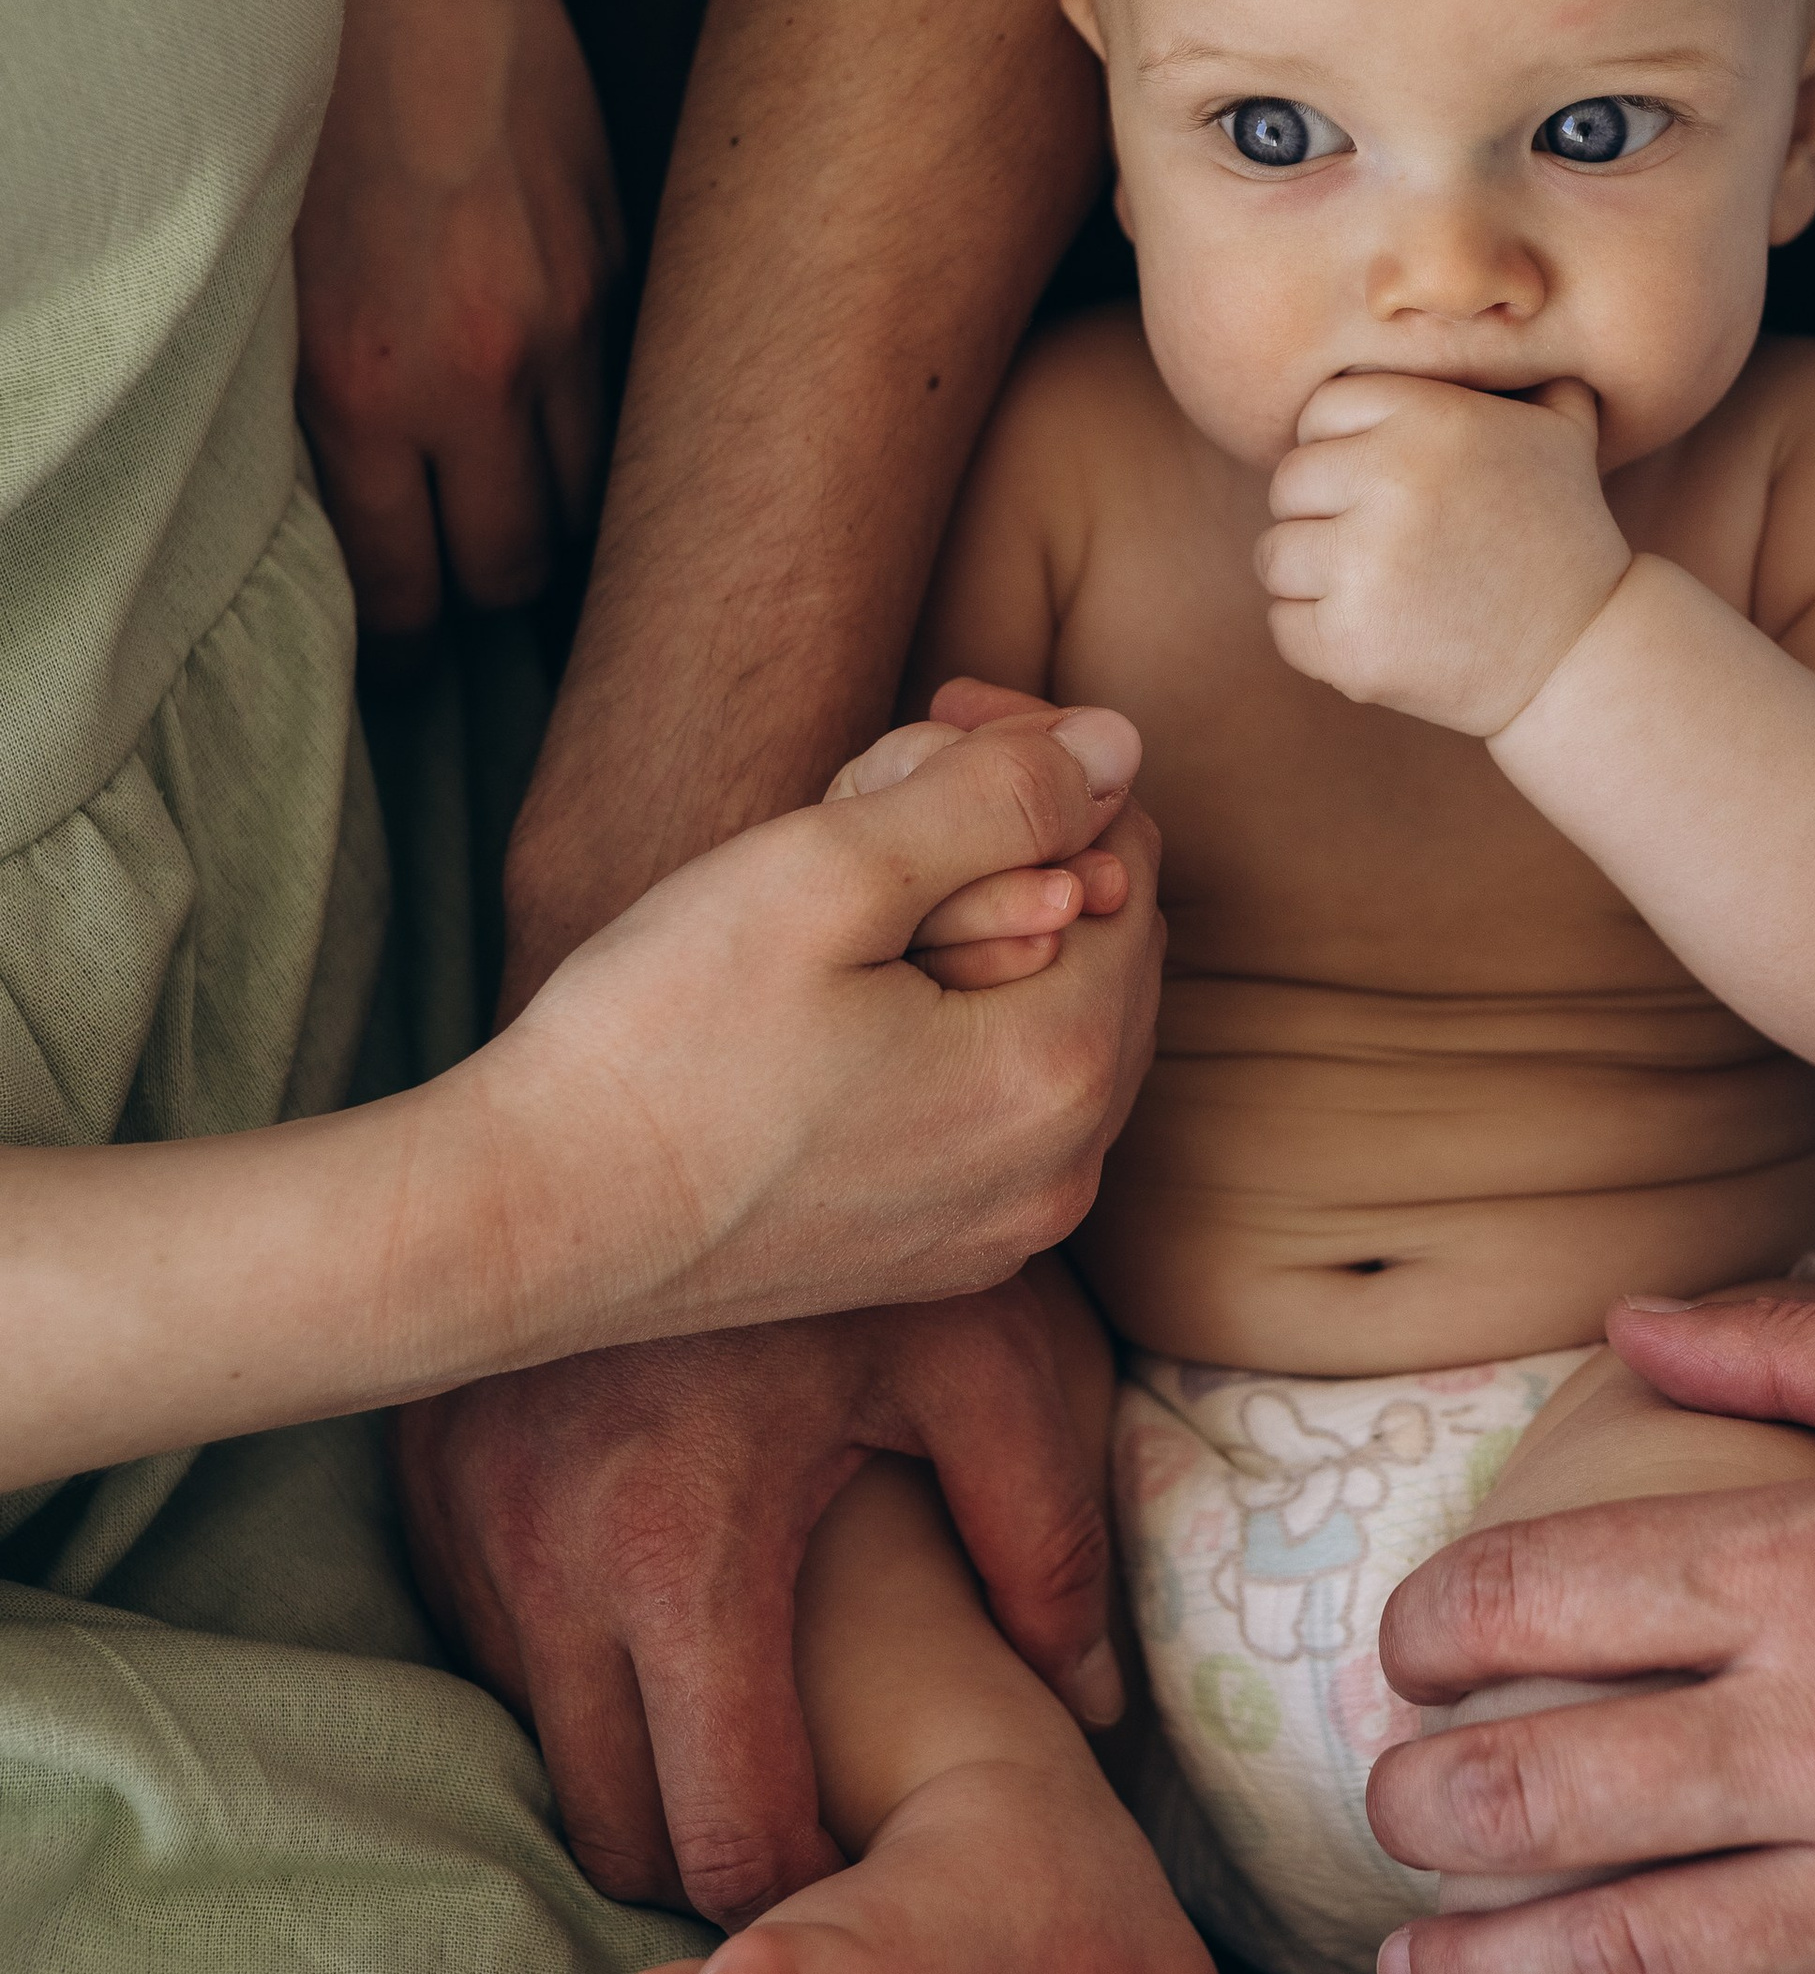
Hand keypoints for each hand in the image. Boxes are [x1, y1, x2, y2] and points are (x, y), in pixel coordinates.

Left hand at [295, 0, 623, 632]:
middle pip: (514, 565)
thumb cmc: (316, 109)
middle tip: (463, 578)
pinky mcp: (618, 267)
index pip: (412, 585)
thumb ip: (328, 411)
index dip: (410, 641)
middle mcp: (480, 373)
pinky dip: (587, 420)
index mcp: (370, 386)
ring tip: (517, 502)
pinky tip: (552, 402)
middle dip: (486, 587)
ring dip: (550, 512)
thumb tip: (370, 522)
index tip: (408, 656)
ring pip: (587, 495)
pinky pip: (617, 397)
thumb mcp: (282, 285)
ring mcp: (566, 322)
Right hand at [398, 1282, 1120, 1920]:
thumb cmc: (839, 1218)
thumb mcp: (976, 1349)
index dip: (802, 1890)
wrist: (672, 1074)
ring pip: (542, 1749)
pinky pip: (491, 1650)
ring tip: (737, 1733)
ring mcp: (469, 1526)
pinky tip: (659, 1628)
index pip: (721, 1832)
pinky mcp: (426, 1486)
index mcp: (683, 1551)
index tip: (858, 1876)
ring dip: (635, 1770)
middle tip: (801, 1832)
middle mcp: (545, 1561)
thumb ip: (1045, 1534)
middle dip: (706, 1863)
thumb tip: (1088, 1701)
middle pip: (612, 1830)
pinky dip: (573, 1677)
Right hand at [484, 706, 1162, 1350]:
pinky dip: (955, 1025)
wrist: (527, 1222)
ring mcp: (1002, 1228)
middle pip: (1100, 944)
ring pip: (1052, 1021)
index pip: (1128, 860)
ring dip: (982, 928)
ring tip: (849, 887)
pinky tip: (844, 994)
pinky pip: (1000, 1107)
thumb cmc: (658, 1038)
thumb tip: (1121, 744)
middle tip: (873, 795)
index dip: (1044, 768)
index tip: (934, 719)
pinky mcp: (936, 1255)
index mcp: (1058, 1073)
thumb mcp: (828, 870)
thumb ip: (998, 795)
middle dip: (1014, 848)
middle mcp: (1061, 1172)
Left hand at [1256, 373, 1630, 732]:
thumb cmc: (1563, 534)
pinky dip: (1318, 636)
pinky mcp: (1350, 643)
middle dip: (1326, 514)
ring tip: (1383, 590)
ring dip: (1315, 577)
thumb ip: (1517, 368)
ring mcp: (1366, 565)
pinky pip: (1283, 625)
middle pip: (1288, 483)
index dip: (1343, 450)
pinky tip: (1380, 634)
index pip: (1319, 413)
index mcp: (1431, 417)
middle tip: (1385, 546)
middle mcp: (1393, 480)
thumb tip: (1510, 309)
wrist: (1584, 652)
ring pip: (1275, 555)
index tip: (1383, 487)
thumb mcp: (1559, 430)